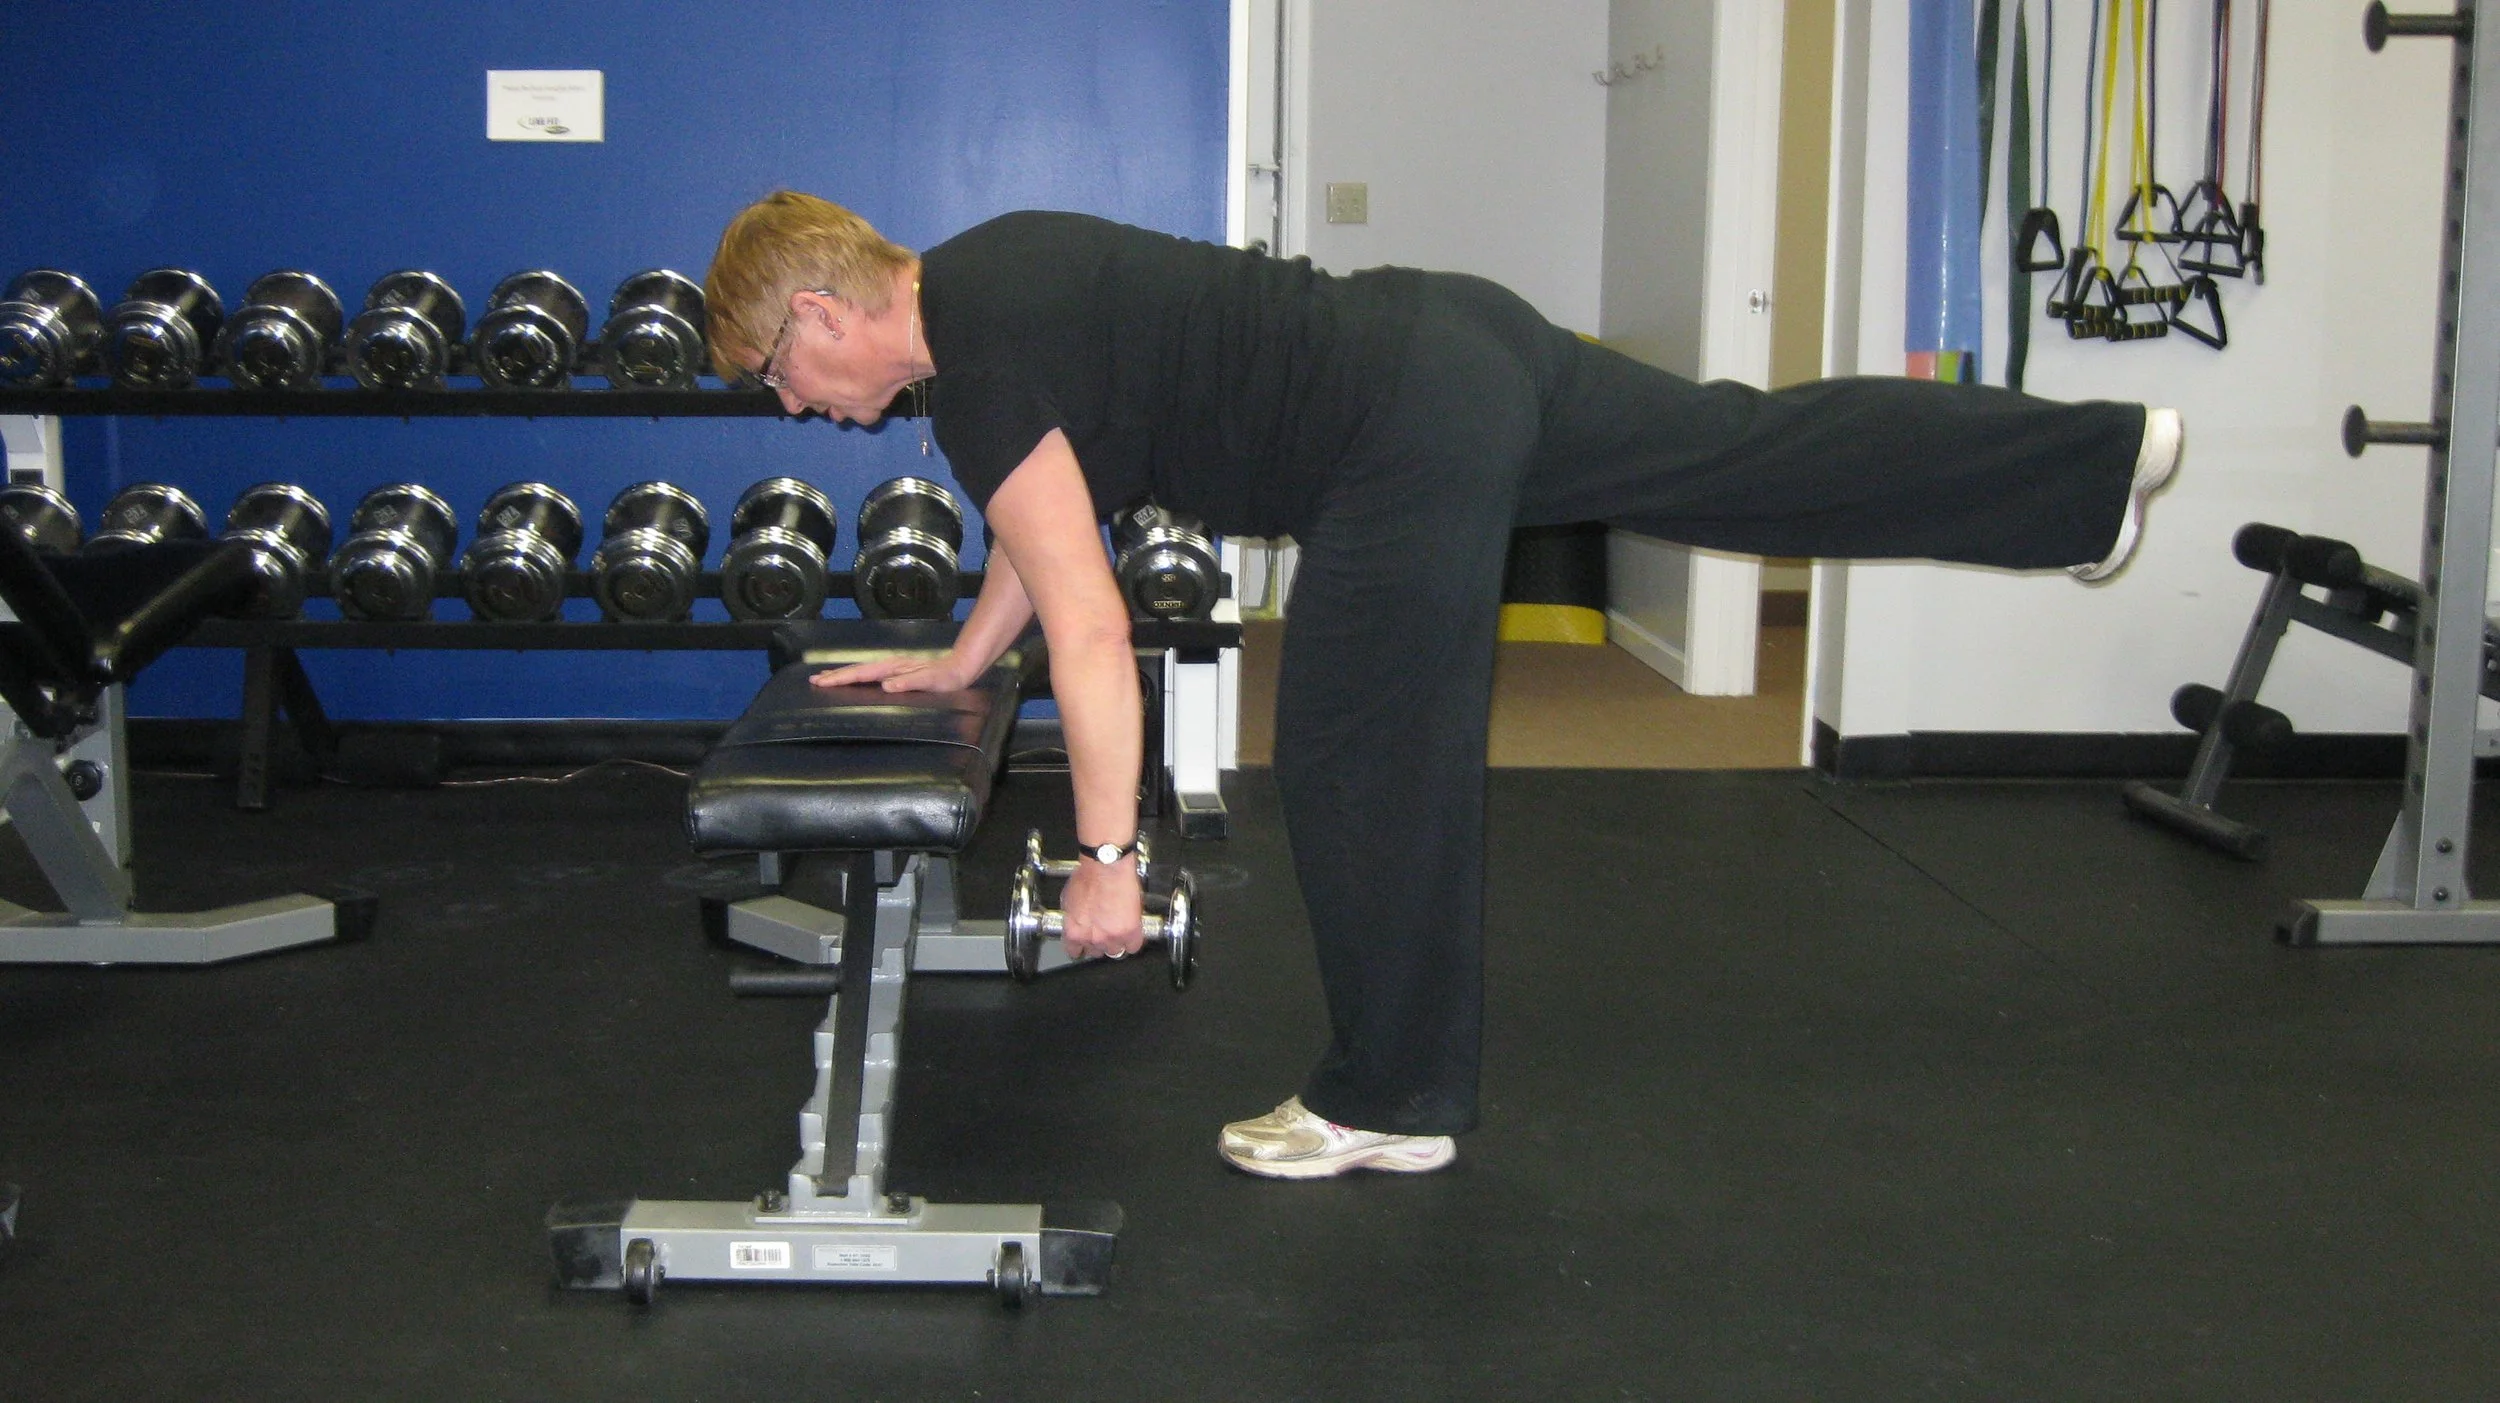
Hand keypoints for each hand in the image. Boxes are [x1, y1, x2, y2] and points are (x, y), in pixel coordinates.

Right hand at [810, 653, 970, 692]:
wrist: (961, 667)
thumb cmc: (946, 677)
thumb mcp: (930, 682)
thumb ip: (909, 682)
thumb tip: (886, 685)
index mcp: (892, 668)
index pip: (861, 674)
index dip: (841, 679)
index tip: (822, 682)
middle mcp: (890, 666)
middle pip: (857, 670)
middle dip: (835, 675)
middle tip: (813, 680)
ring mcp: (893, 668)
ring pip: (862, 670)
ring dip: (843, 674)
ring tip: (826, 677)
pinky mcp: (897, 672)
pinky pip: (871, 674)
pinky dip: (858, 676)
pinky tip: (855, 679)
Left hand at [1058, 855, 1144, 960]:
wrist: (1106, 866)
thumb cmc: (1088, 875)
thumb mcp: (1068, 899)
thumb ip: (1072, 917)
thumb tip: (1075, 922)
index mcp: (1074, 931)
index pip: (1075, 952)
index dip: (1082, 947)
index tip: (1085, 944)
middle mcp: (1092, 938)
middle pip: (1096, 953)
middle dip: (1099, 943)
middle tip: (1103, 931)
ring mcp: (1112, 937)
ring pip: (1115, 952)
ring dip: (1116, 943)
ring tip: (1118, 930)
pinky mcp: (1130, 932)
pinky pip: (1133, 946)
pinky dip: (1133, 941)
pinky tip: (1131, 933)